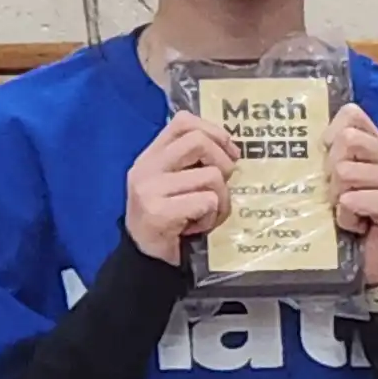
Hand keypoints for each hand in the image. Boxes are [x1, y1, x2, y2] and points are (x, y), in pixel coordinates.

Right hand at [123, 108, 239, 264]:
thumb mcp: (177, 182)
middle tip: (224, 184)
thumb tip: (231, 148)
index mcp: (151, 156)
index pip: (182, 122)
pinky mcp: (158, 212)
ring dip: (221, 199)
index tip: (230, 152)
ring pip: (210, 176)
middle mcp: (146, 168)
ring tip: (207, 212)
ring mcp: (149, 189)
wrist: (148, 256)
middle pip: (199, 142)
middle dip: (224, 163)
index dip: (214, 132)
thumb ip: (193, 162)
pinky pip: (206, 201)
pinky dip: (212, 216)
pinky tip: (198, 226)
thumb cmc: (172, 218)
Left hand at [326, 102, 377, 288]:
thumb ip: (329, 156)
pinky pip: (352, 200)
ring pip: (344, 171)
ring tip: (347, 212)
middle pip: (346, 140)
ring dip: (336, 198)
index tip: (328, 160)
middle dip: (330, 169)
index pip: (352, 115)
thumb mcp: (336, 182)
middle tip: (339, 193)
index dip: (331, 134)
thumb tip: (296, 137)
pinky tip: (357, 226)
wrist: (375, 262)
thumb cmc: (351, 218)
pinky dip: (346, 217)